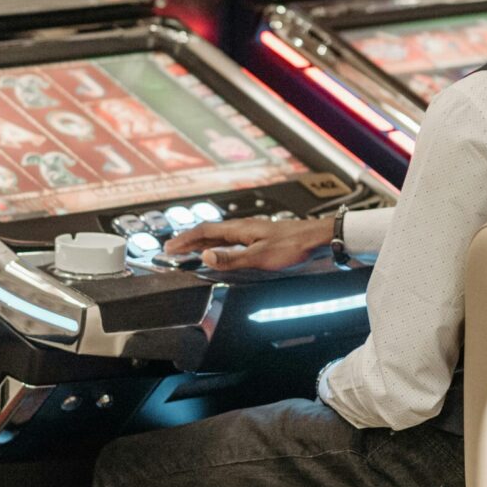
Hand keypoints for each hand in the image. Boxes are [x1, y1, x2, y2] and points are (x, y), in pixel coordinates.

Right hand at [163, 217, 333, 271]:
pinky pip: (231, 240)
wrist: (318, 239)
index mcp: (239, 229)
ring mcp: (251, 232)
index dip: (185, 240)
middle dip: (189, 241)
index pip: (204, 231)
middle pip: (209, 232)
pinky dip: (218, 246)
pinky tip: (221, 251)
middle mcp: (243, 228)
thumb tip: (205, 256)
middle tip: (172, 250)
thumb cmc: (292, 246)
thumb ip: (231, 258)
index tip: (169, 248)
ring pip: (220, 236)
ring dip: (202, 243)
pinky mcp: (260, 238)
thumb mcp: (259, 257)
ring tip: (189, 250)